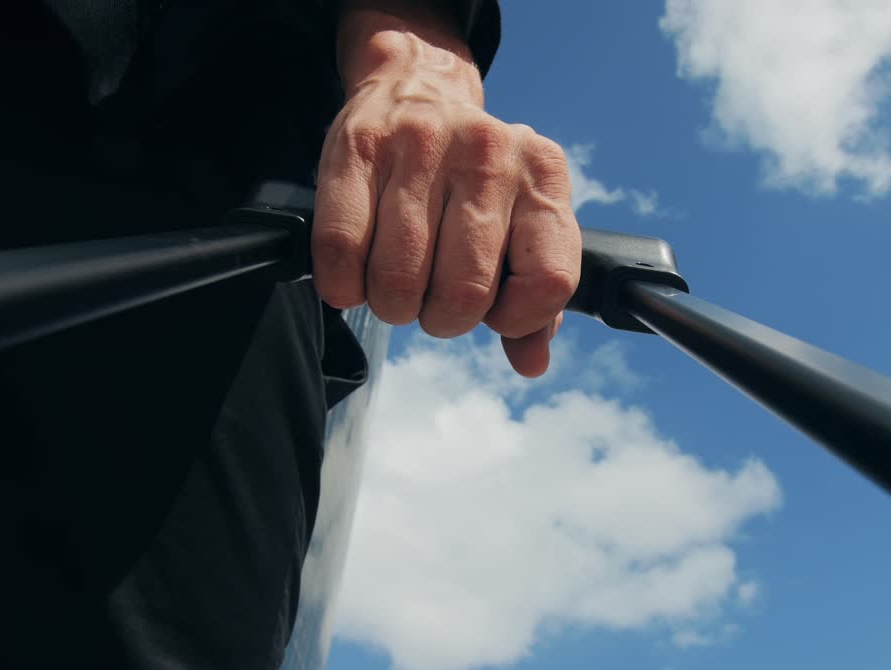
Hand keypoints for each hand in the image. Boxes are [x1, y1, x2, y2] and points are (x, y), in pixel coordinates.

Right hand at [313, 3, 580, 376]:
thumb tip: (531, 361)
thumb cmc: (472, 181)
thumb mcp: (520, 224)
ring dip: (391, 306)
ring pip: (400, 280)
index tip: (494, 314)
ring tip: (395, 286)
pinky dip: (343, 285)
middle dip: (441, 320)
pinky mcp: (359, 148)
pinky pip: (342, 249)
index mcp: (543, 176)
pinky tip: (354, 276)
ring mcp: (422, 146)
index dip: (516, 319)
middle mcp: (489, 155)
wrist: (415, 87)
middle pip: (465, 293)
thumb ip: (533, 300)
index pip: (549, 281)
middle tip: (430, 301)